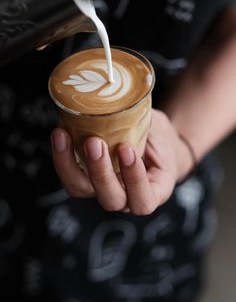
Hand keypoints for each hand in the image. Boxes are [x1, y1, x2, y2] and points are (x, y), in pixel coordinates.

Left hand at [51, 109, 193, 214]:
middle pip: (109, 200)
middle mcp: (125, 196)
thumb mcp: (162, 132)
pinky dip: (62, 155)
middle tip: (94, 142)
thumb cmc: (161, 139)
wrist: (153, 142)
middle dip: (99, 172)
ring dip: (69, 164)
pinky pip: (69, 173)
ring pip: (80, 189)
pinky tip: (60, 133)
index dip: (134, 180)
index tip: (127, 150)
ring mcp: (102, 187)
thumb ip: (148, 126)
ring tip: (64, 136)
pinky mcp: (84, 175)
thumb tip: (126, 100)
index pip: (143, 200)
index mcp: (153, 191)